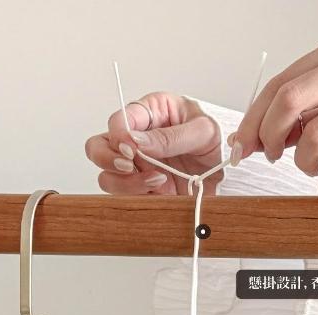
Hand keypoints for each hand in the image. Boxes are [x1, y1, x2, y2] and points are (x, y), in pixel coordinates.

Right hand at [85, 92, 222, 194]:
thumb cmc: (211, 143)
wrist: (221, 175)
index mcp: (149, 113)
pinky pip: (124, 197)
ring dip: (126, 183)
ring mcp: (133, 167)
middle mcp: (134, 140)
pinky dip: (138, 197)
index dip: (119, 134)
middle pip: (97, 148)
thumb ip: (171, 136)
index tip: (131, 148)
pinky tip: (161, 192)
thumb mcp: (203, 132)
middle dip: (107, 159)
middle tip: (129, 166)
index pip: (119, 119)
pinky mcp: (138, 189)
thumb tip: (137, 142)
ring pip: (107, 177)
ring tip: (158, 181)